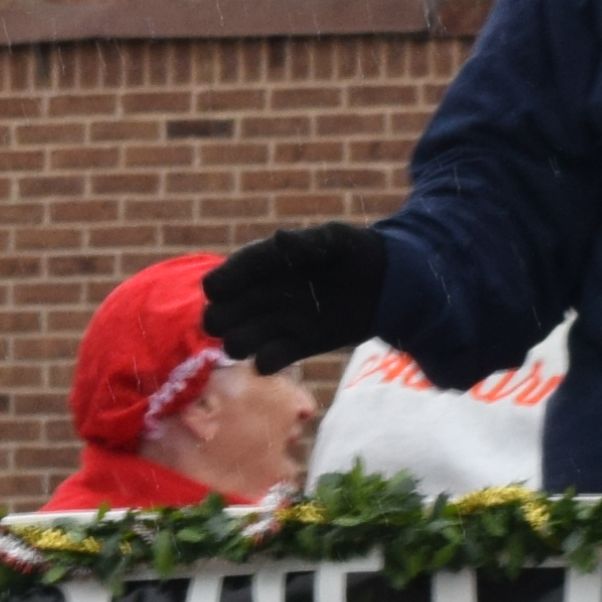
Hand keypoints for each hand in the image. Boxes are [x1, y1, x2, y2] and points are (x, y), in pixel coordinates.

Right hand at [198, 223, 391, 371]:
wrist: (387, 284)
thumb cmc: (358, 253)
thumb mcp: (336, 241)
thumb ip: (307, 243)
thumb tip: (279, 240)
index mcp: (269, 263)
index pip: (232, 273)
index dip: (221, 281)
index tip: (214, 292)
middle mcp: (266, 293)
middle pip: (225, 311)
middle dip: (219, 318)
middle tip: (221, 323)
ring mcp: (280, 321)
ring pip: (241, 338)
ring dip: (238, 342)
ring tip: (243, 344)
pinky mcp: (298, 345)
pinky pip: (270, 359)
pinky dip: (266, 361)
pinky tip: (268, 360)